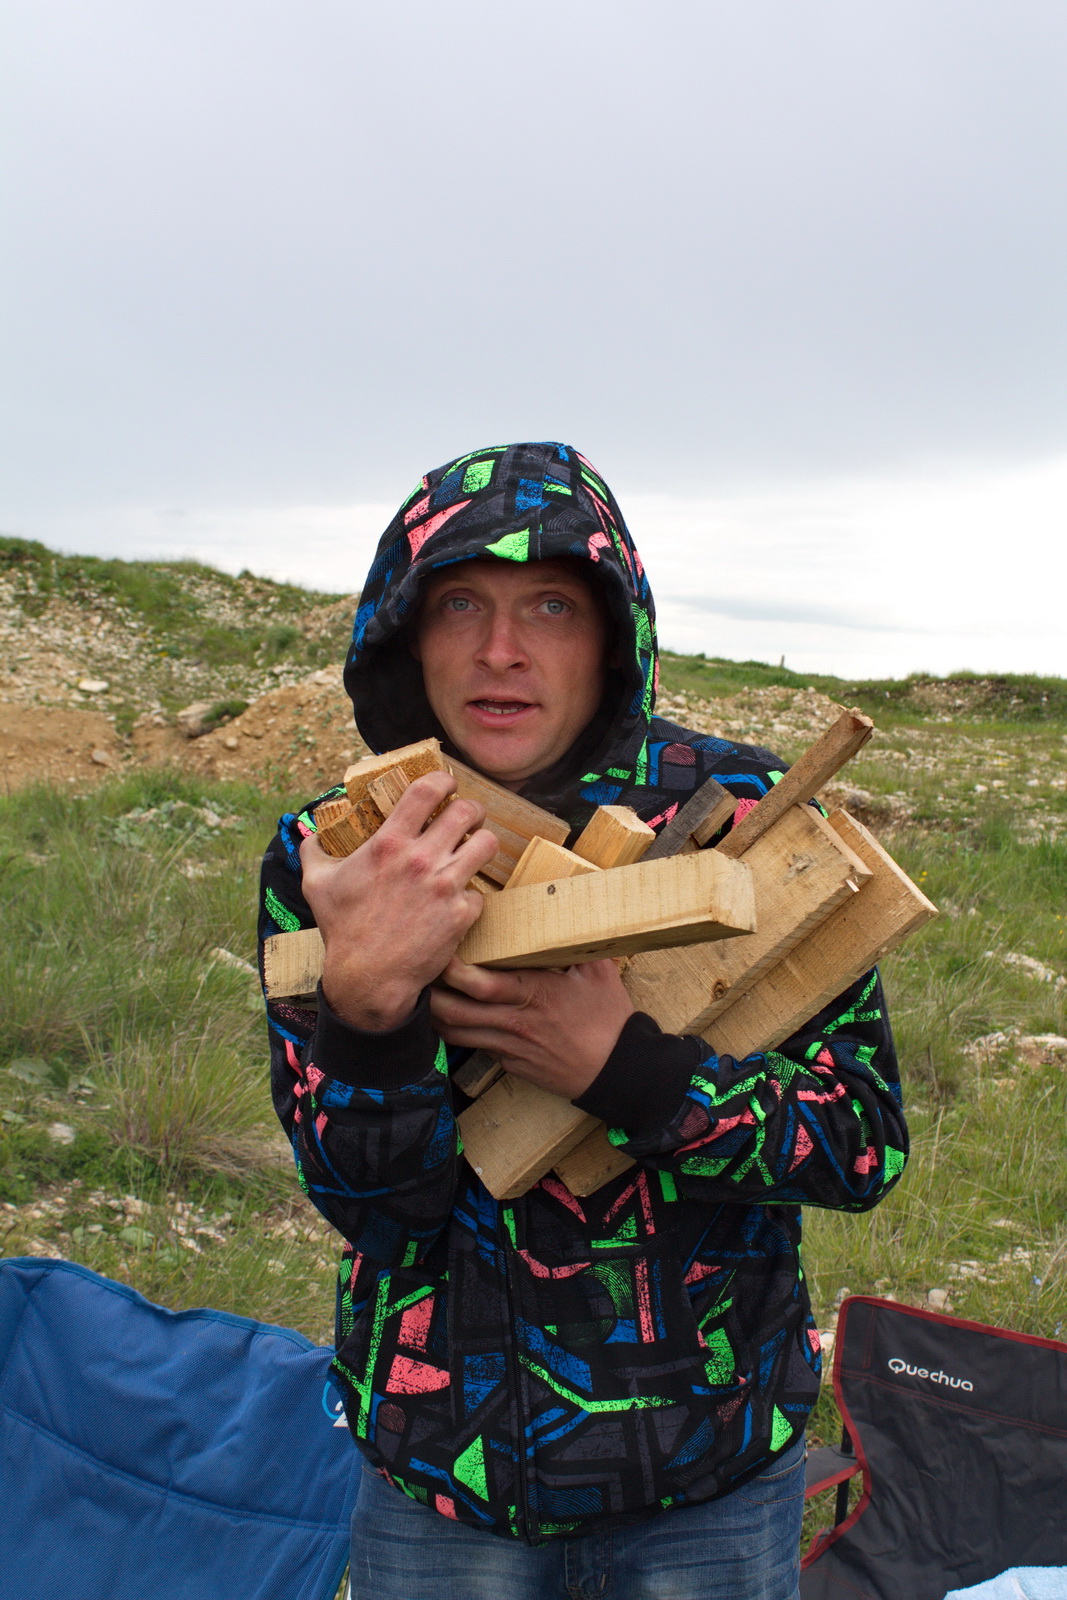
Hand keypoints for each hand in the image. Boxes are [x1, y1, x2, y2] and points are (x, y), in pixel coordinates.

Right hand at [300, 771, 497, 1031]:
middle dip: (472, 809)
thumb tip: (308, 833)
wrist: (368, 977)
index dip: (442, 780)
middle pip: (467, 811)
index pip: (427, 790)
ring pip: (486, 844)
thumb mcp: (316, 884)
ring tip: (474, 849)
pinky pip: (480, 891)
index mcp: (388, 843)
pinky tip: (460, 899)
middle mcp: (421, 859)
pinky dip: (471, 894)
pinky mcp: (462, 914)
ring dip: (482, 843)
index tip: (445, 784)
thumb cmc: (342, 929)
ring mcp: (445, 887)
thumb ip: (313, 851)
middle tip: (468, 816)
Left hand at [430, 956, 634, 1099]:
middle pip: (455, 1011)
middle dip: (429, 994)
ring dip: (435, 1016)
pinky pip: (475, 1047)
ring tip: (423, 996)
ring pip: (457, 1034)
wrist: (618, 1070)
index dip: (451, 969)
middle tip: (418, 973)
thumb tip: (565, 909)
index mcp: (533, 993)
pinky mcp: (511, 1064)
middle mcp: (515, 1022)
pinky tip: (451, 1019)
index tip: (441, 950)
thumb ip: (575, 942)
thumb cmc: (609, 1019)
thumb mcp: (599, 972)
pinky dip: (458, 1033)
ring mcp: (510, 1047)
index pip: (478, 983)